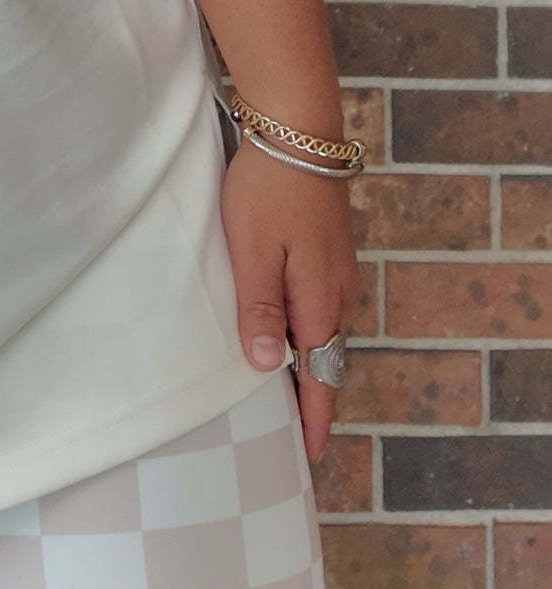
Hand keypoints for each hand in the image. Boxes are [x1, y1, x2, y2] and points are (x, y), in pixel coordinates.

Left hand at [219, 137, 360, 466]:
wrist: (300, 131)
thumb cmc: (269, 190)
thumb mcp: (252, 251)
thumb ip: (258, 310)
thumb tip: (266, 368)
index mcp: (319, 302)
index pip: (322, 379)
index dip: (314, 420)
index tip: (310, 457)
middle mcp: (337, 293)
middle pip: (327, 361)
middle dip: (312, 398)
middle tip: (290, 435)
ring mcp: (337, 270)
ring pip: (324, 332)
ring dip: (308, 364)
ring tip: (284, 391)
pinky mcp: (330, 250)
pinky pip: (321, 306)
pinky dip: (306, 331)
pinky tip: (285, 331)